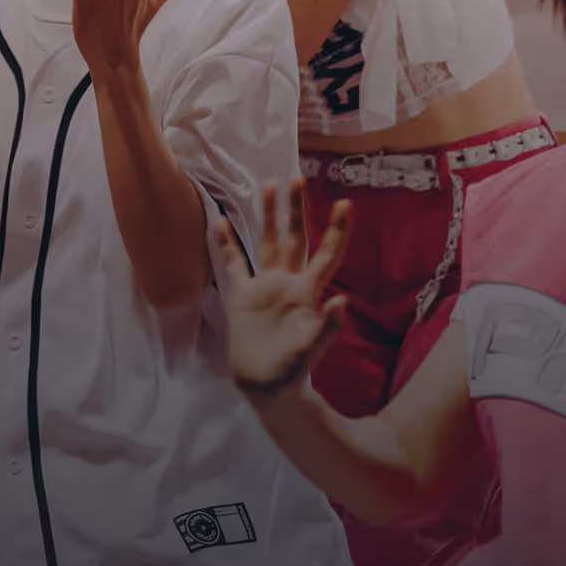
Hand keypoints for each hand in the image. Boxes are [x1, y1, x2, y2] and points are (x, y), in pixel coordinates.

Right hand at [217, 178, 352, 397]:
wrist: (267, 388)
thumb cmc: (293, 373)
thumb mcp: (310, 352)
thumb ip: (326, 329)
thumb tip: (343, 302)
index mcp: (306, 293)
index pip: (326, 255)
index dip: (337, 231)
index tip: (345, 203)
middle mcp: (288, 283)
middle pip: (296, 238)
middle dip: (297, 208)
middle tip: (297, 176)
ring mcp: (265, 287)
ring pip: (268, 243)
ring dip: (268, 215)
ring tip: (268, 185)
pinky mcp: (243, 297)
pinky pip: (235, 264)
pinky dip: (227, 244)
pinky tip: (220, 223)